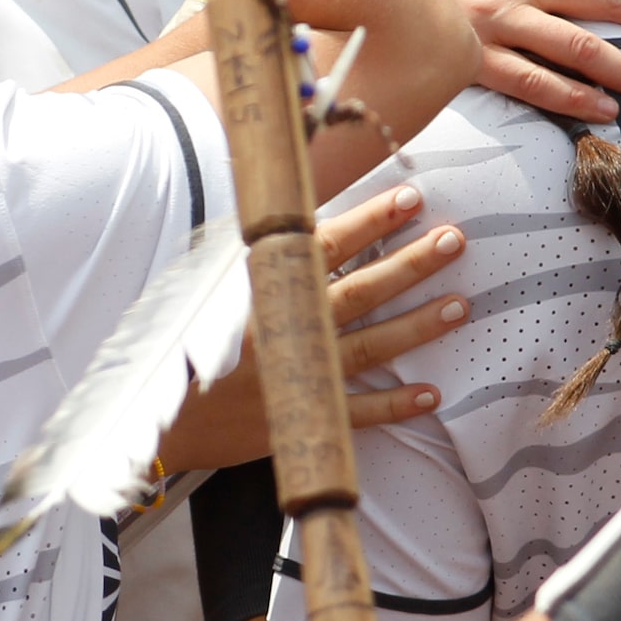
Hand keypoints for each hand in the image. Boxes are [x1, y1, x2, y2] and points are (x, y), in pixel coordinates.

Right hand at [155, 186, 468, 472]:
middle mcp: (285, 331)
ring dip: (416, 326)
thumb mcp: (207, 291)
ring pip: (369, 346)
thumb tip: (304, 223)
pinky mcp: (301, 420)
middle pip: (359, 291)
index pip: (324, 247)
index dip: (369, 221)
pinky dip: (394, 405)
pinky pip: (358, 413)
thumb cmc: (182, 348)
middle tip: (454, 240)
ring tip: (458, 306)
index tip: (410, 198)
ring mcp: (298, 377)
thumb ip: (255, 262)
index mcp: (261, 292)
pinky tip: (431, 393)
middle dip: (409, 264)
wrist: (161, 422)